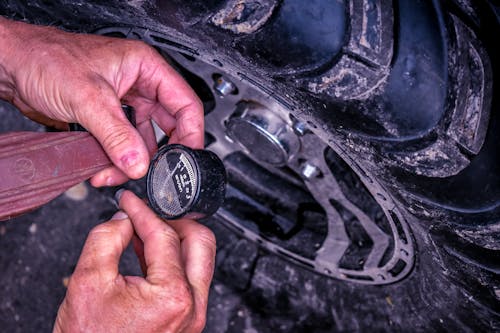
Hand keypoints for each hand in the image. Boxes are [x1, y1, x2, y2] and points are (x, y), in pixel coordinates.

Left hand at [0, 18, 203, 185]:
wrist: (13, 67)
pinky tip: (103, 169)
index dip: (191, 134)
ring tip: (115, 173)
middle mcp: (140, 87)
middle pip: (167, 127)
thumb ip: (116, 135)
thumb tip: (138, 163)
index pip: (185, 104)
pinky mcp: (109, 120)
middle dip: (157, 154)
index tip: (187, 159)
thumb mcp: (88, 97)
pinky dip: (116, 161)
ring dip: (132, 162)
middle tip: (153, 173)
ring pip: (142, 142)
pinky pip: (123, 146)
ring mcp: (125, 105)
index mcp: (146, 68)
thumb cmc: (47, 58)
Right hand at [53, 191, 215, 331]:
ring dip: (173, 239)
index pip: (164, 235)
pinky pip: (188, 280)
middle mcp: (192, 306)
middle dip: (174, 220)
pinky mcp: (186, 321)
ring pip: (197, 261)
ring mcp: (192, 316)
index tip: (130, 200)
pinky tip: (145, 253)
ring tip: (142, 231)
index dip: (143, 211)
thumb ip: (106, 238)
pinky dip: (171, 260)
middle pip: (199, 242)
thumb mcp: (87, 281)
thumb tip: (125, 219)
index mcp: (173, 295)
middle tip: (149, 212)